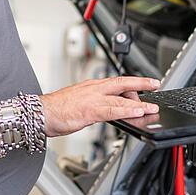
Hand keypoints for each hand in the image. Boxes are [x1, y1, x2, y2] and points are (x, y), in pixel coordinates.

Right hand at [41, 76, 160, 136]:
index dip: (132, 82)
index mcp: (91, 86)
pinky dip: (127, 110)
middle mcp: (94, 89)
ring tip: (152, 107)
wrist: (40, 113)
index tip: (144, 84)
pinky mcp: (90, 110)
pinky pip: (113, 110)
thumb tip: (109, 111)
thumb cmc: (56, 110)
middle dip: (141, 83)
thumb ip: (95, 105)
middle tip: (155, 84)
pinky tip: (137, 112)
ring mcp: (93, 98)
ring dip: (139, 102)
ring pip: (121, 98)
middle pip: (122, 82)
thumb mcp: (79, 103)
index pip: (116, 81)